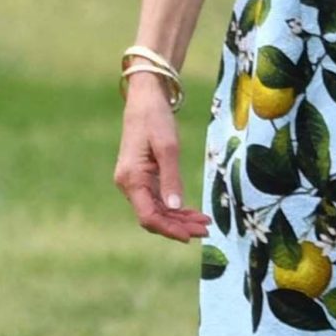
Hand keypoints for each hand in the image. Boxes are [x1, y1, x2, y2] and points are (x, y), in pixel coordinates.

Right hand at [115, 76, 207, 241]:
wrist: (145, 99)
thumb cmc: (155, 119)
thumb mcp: (168, 147)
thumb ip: (171, 178)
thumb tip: (176, 207)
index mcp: (131, 179)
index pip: (148, 216)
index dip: (169, 229)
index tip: (190, 236)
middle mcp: (129, 184)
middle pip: (153, 216)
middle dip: (179, 226)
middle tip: (206, 230)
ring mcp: (135, 182)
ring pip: (157, 210)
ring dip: (179, 218)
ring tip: (204, 223)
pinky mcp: (143, 177)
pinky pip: (158, 199)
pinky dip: (175, 207)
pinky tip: (192, 212)